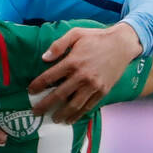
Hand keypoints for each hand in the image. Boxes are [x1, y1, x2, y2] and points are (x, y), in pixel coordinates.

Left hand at [28, 22, 142, 122]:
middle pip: (59, 95)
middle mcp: (82, 76)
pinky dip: (78, 115)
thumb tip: (44, 58)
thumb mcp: (76, 33)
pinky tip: (70, 119)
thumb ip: (58, 45)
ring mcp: (93, 86)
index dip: (38, 85)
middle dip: (45, 105)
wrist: (122, 44)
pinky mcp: (103, 91)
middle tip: (35, 112)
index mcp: (73, 62)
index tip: (30, 91)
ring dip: (61, 114)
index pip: (49, 77)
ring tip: (53, 119)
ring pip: (74, 105)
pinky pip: (88, 106)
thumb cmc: (97, 38)